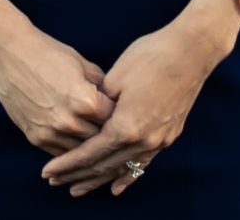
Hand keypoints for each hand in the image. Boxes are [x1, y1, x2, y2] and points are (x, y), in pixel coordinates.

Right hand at [0, 16, 116, 154]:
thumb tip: (114, 99)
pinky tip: (75, 136)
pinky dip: (70, 147)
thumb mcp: (82, 64)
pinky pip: (61, 152)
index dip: (119, 113)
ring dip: (88, 142)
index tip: (122, 110)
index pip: (115, 119)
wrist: (8, 54)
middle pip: (100, 138)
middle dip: (107, 130)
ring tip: (93, 131)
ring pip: (81, 150)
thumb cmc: (47, 53)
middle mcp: (69, 122)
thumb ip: (101, 85)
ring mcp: (51, 133)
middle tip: (111, 125)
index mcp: (86, 102)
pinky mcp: (36, 138)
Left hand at [40, 0, 234, 196]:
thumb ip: (99, 105)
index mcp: (125, 127)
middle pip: (104, 166)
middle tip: (55, 183)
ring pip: (123, 168)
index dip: (66, 164)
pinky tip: (116, 187)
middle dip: (77, 175)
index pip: (89, 154)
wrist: (192, 50)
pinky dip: (128, 175)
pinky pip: (143, 162)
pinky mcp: (169, 135)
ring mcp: (159, 140)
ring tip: (79, 188)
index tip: (47, 172)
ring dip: (99, 179)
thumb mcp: (116, 77)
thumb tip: (88, 117)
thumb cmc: (151, 56)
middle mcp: (143, 141)